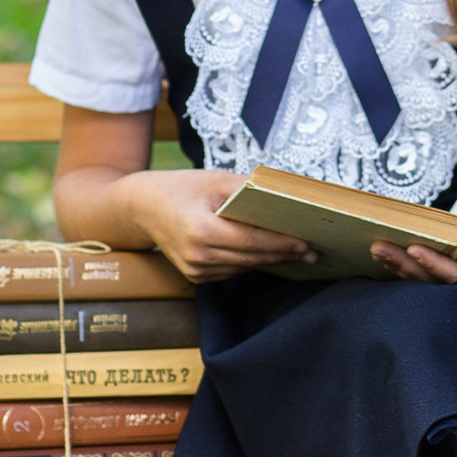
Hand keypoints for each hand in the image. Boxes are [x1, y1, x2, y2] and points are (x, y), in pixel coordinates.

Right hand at [121, 169, 316, 282]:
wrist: (143, 207)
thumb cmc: (182, 188)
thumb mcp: (215, 180)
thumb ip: (249, 190)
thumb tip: (285, 197)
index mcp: (201, 230)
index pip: (252, 240)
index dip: (281, 243)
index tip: (307, 243)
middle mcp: (198, 256)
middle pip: (252, 257)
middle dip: (284, 254)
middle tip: (313, 251)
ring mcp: (196, 270)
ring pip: (245, 266)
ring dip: (271, 259)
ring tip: (299, 253)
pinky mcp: (197, 276)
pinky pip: (233, 270)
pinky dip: (252, 261)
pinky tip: (271, 254)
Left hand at [373, 204, 456, 284]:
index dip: (434, 264)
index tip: (414, 248)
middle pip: (432, 280)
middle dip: (405, 264)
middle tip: (379, 247)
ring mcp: (454, 278)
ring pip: (422, 280)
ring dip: (397, 265)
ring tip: (376, 249)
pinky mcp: (442, 273)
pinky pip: (419, 274)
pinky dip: (400, 265)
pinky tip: (383, 255)